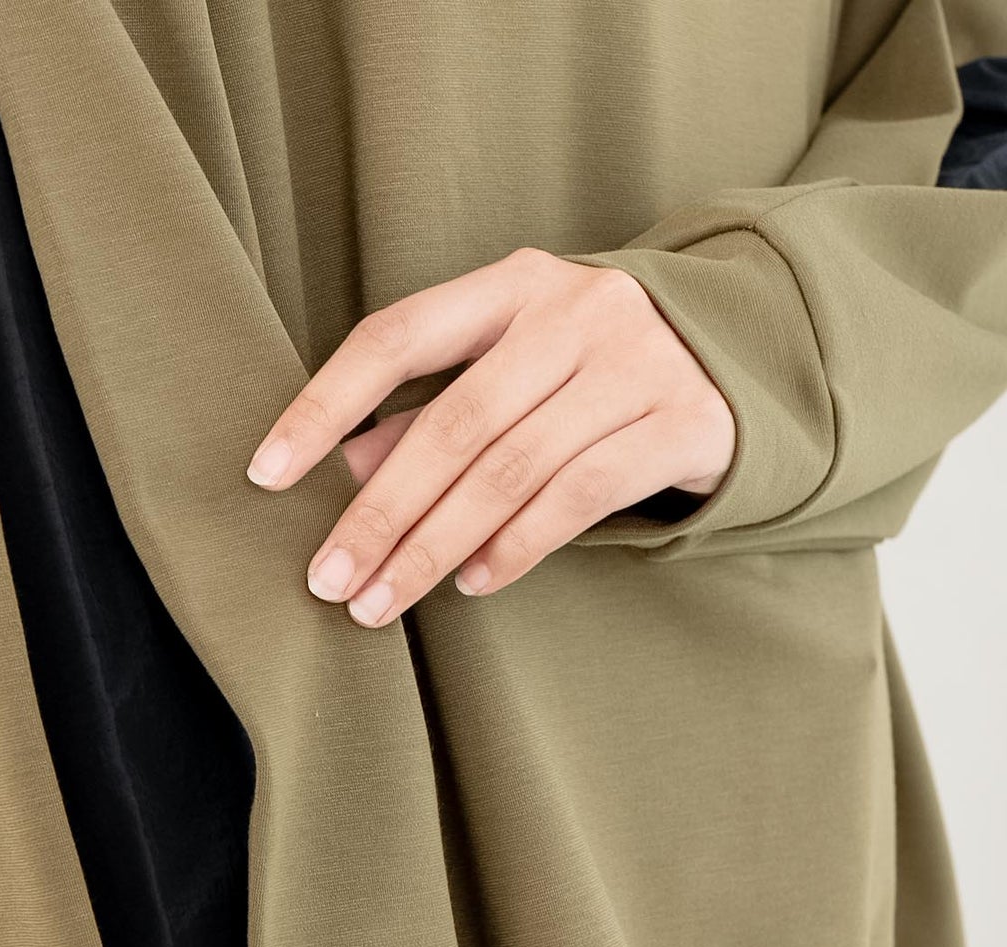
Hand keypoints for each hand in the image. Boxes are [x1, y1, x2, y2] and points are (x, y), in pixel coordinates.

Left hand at [246, 248, 735, 623]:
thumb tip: (341, 473)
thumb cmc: (590, 373)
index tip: (267, 474)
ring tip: (381, 602)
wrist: (739, 359)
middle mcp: (573, 312)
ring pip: (511, 469)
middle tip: (328, 581)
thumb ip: (429, 414)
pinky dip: (515, 547)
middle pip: (455, 423)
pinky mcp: (680, 423)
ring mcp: (634, 364)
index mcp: (512, 284)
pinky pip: (578, 496)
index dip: (325, 405)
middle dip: (381, 513)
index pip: (397, 337)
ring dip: (434, 547)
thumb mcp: (510, 371)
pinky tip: (469, 582)